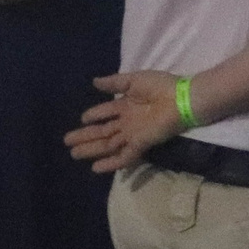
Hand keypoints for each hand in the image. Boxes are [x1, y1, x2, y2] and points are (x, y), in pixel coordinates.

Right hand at [64, 70, 187, 172]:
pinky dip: (110, 163)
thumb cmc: (161, 86)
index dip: (94, 114)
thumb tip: (94, 82)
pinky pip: (123, 156)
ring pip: (108, 145)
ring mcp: (132, 134)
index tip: (82, 118)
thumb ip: (115, 83)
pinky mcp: (140, 144)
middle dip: (85, 136)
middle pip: (102, 131)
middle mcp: (127, 121)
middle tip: (67, 142)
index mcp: (126, 104)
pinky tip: (95, 168)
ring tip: (74, 154)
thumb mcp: (134, 80)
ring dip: (91, 149)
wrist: (181, 99)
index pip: (106, 111)